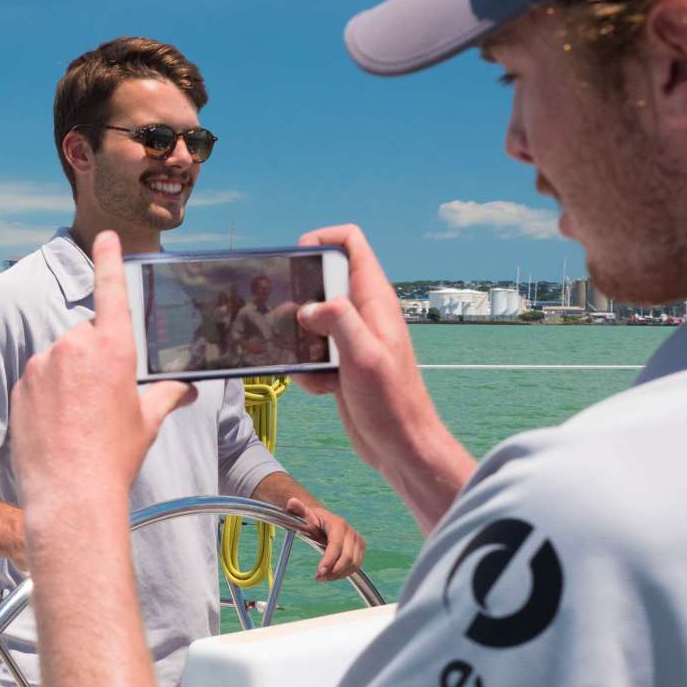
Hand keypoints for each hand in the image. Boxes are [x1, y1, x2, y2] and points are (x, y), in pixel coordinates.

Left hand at [11, 231, 196, 536]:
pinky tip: (56, 427)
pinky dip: (45, 396)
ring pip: (58, 360)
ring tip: (77, 420)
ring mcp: (41, 365)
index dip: (108, 260)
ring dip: (67, 379)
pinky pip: (36, 381)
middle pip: (84, 338)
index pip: (111, 291)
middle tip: (101, 400)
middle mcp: (74, 347)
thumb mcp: (147, 422)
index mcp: (112, 348)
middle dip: (92, 360)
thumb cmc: (115, 457)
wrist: (71, 493)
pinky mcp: (20, 386)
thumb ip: (166, 395)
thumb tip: (186, 390)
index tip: (105, 237)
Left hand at [285, 497, 364, 580]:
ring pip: (353, 564)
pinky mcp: (360, 549)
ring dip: (338, 574)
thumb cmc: (312, 518)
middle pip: (347, 558)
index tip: (319, 571)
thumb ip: (298, 509)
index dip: (329, 560)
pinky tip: (331, 575)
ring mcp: (358, 541)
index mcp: (338, 524)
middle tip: (319, 578)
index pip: (336, 546)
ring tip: (323, 578)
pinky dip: (344, 573)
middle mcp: (351, 533)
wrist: (324, 519)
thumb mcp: (304, 513)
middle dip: (333, 571)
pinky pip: (355, 566)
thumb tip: (291, 502)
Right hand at [294, 224, 475, 531]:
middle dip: (298, 298)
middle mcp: (363, 313)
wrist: (401, 446)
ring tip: (305, 360)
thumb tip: (308, 307)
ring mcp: (351, 338)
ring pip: (311, 320)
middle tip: (285, 318)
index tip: (296, 260)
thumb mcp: (364, 357)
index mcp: (374, 300)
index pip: (351, 243)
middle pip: (322, 282)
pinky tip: (321, 387)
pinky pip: (311, 353)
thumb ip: (339, 320)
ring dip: (298, 339)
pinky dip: (307, 368)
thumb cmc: (393, 403)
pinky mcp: (341, 363)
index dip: (321, 240)